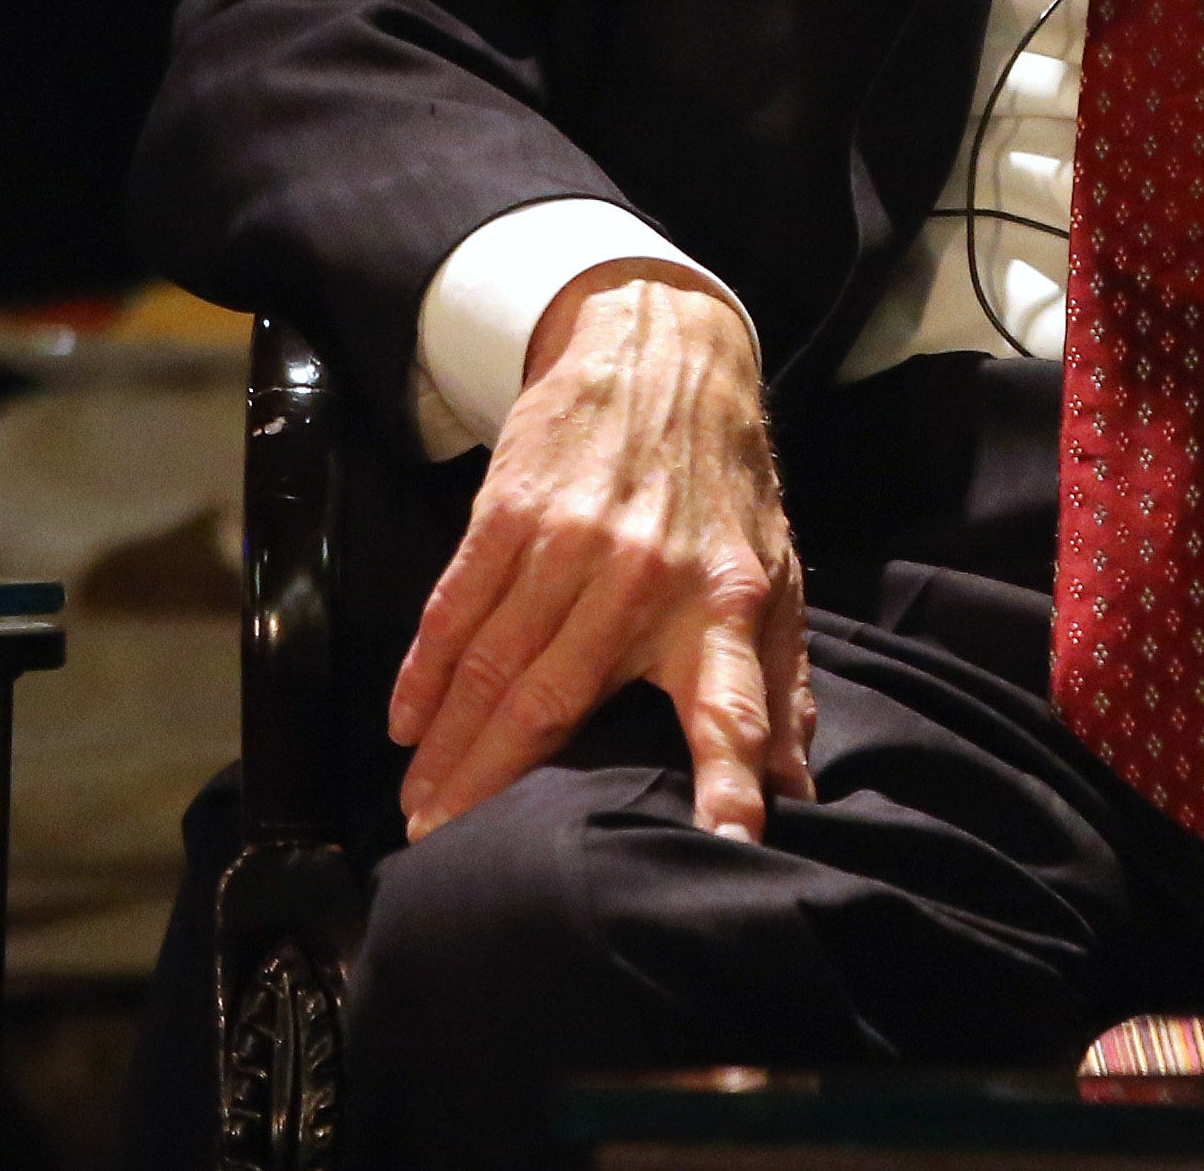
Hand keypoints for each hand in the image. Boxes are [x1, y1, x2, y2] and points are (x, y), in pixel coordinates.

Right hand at [388, 263, 814, 840]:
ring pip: (494, 667)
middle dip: (497, 788)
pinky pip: (457, 605)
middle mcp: (644, 577)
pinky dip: (424, 671)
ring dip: (450, 748)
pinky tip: (404, 723)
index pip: (733, 707)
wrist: (665, 350)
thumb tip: (799, 789)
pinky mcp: (511, 508)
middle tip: (452, 852)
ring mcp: (570, 541)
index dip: (729, 779)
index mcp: (724, 600)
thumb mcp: (779, 568)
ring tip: (420, 812)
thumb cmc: (726, 483)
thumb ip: (781, 682)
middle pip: (557, 707)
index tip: (724, 848)